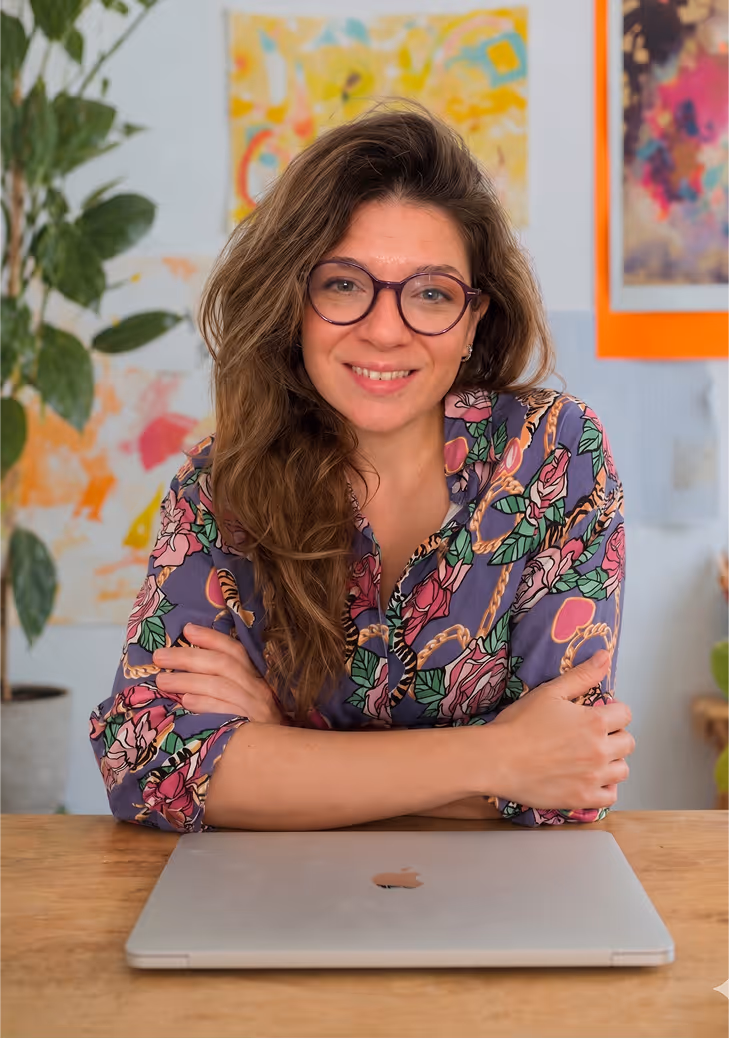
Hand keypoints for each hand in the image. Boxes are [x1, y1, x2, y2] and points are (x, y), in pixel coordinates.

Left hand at [153, 623, 283, 724]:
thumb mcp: (245, 699)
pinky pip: (224, 712)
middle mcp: (257, 690)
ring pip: (220, 686)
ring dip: (188, 681)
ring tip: (162, 681)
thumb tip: (186, 667)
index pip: (234, 651)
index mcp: (255, 678)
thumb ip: (223, 682)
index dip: (211, 638)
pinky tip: (185, 702)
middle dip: (188, 657)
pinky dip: (204, 704)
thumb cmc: (255, 726)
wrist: (276, 758)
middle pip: (222, 665)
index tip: (187, 630)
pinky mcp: (250, 729)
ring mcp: (255, 709)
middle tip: (159, 656)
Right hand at [489, 651, 633, 810]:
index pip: (625, 714)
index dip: (613, 711)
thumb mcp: (550, 692)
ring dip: (613, 762)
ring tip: (592, 757)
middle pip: (628, 742)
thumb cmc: (519, 724)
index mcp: (594, 722)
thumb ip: (582, 676)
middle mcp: (599, 750)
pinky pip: (610, 796)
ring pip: (622, 770)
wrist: (497, 759)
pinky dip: (605, 788)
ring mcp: (593, 777)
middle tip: (593, 735)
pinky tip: (590, 778)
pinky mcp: (582, 798)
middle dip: (615, 735)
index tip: (598, 714)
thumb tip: (604, 656)